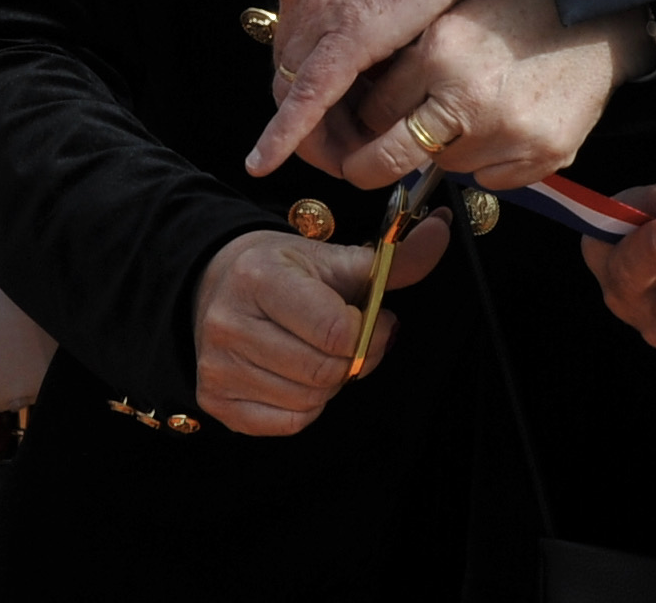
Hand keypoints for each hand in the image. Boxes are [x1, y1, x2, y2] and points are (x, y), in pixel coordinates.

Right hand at [191, 222, 449, 435]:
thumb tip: (442, 232)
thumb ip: (393, 259)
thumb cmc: (279, 270)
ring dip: (330, 383)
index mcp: (260, 278)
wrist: (213, 284)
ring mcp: (219, 366)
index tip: (376, 318)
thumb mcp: (331, 257)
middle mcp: (231, 323)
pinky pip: (288, 422)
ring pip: (308, 401)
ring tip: (322, 352)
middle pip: (324, 372)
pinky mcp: (216, 400)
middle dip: (355, 359)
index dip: (370, 333)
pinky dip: (306, 406)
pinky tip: (299, 375)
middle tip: (355, 339)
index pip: (335, 331)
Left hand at [248, 0, 515, 176]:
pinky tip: (267, 162)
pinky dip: (285, 134)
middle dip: (311, 112)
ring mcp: (315, 2)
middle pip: (289, 63)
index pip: (295, 36)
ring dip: (313, 130)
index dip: (314, 76)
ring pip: (295, 85)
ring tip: (345, 159)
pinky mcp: (346, 30)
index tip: (343, 105)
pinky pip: (305, 96)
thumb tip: (378, 28)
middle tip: (344, 144)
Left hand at [314, 0, 642, 189]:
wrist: (599, 15)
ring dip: (445, 150)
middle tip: (362, 168)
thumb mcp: (453, 10)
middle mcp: (469, 97)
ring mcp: (508, 133)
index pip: (374, 109)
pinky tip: (503, 124)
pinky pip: (493, 179)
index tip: (360, 127)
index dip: (364, 120)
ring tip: (468, 114)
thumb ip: (411, 56)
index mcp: (441, 52)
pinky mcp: (543, 156)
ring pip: (448, 168)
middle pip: (396, 155)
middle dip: (371, 165)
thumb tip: (368, 103)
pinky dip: (489, 161)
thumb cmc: (522, 2)